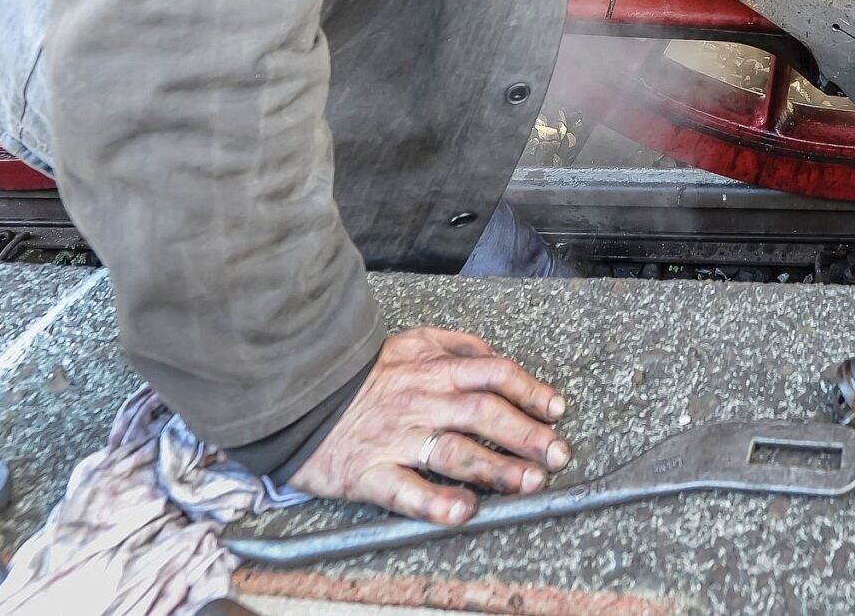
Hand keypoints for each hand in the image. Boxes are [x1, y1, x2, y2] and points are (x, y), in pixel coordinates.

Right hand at [291, 327, 570, 524]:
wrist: (296, 396)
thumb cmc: (358, 375)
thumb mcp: (408, 342)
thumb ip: (453, 344)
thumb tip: (492, 354)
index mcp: (432, 369)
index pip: (495, 374)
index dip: (531, 391)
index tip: (556, 410)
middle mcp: (421, 401)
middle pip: (485, 414)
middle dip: (528, 435)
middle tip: (557, 455)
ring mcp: (397, 438)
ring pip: (455, 452)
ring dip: (497, 468)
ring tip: (529, 482)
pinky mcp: (369, 472)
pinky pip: (406, 490)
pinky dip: (436, 502)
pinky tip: (463, 511)